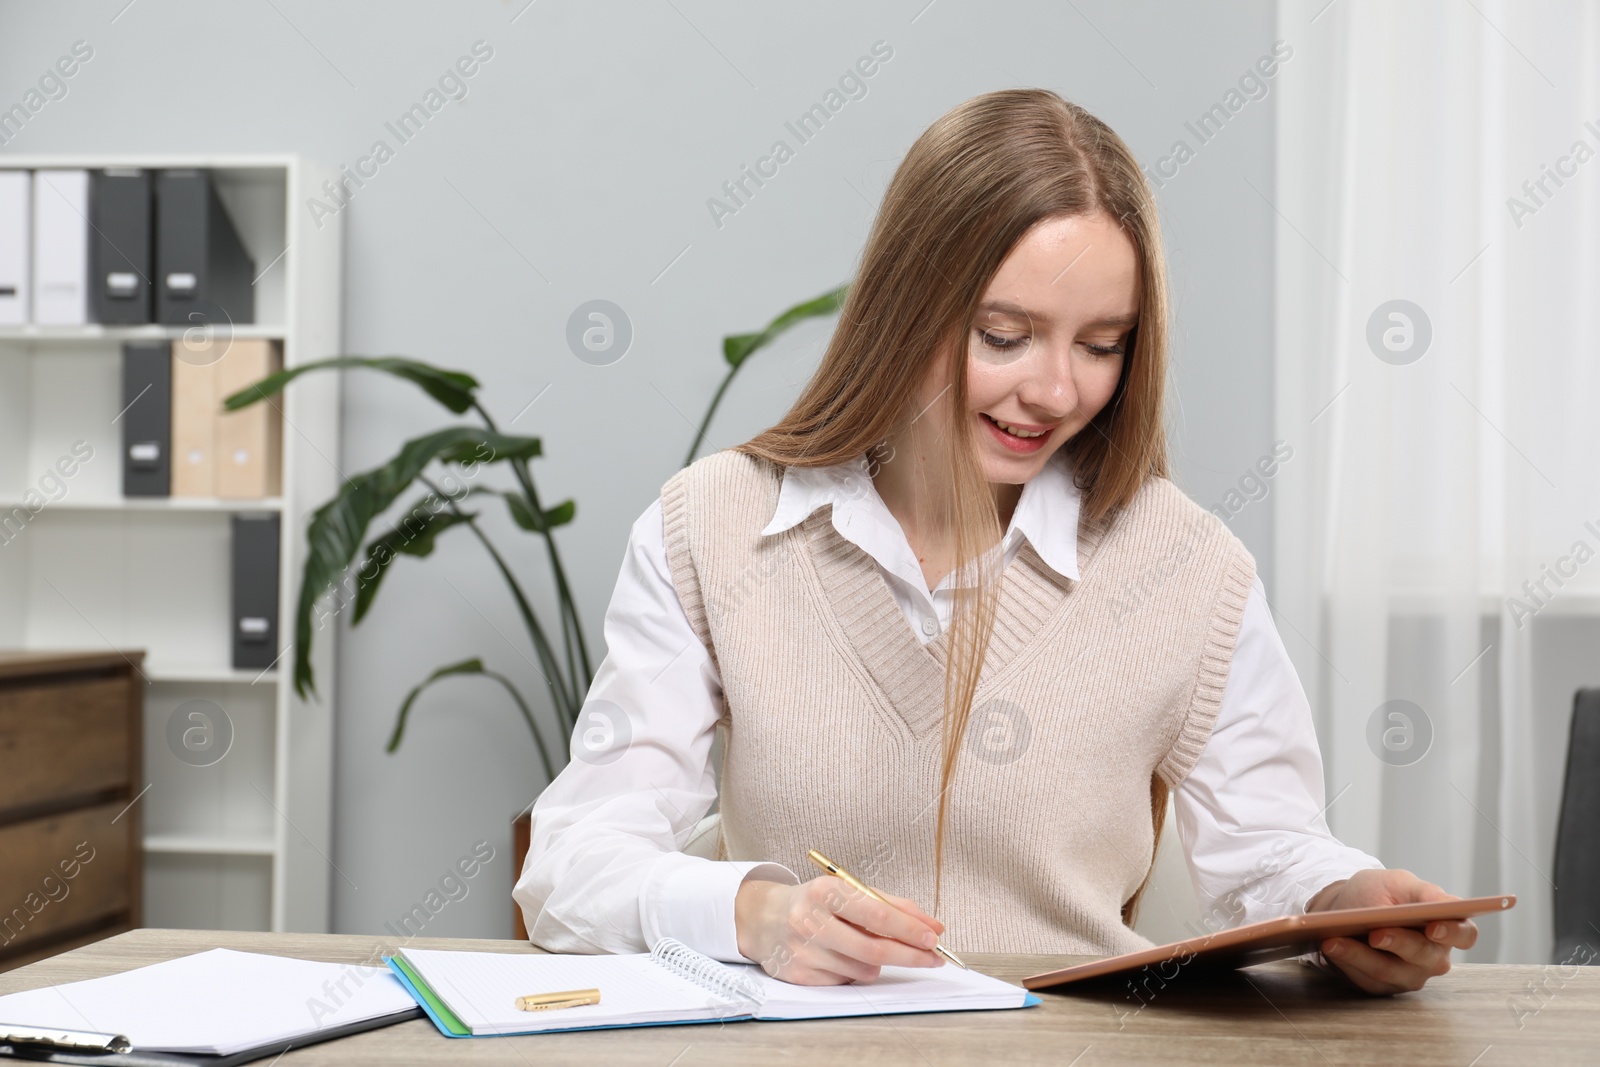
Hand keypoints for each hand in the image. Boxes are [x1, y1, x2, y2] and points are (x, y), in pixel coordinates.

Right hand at [734, 876, 945, 984]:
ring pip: (863, 969)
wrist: (764, 918)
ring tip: (869, 948)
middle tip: (933, 956)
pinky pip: (846, 980)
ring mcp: (804, 951)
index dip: (908, 928)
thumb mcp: (846, 890)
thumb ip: (889, 904)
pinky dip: (856, 971)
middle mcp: (811, 921)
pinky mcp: (800, 976)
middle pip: (873, 948)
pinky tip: (844, 957)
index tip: (932, 936)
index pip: (876, 913)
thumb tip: (930, 926)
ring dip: (879, 963)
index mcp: (825, 892)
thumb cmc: (815, 902)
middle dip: (910, 955)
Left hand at [1306, 868, 1477, 994]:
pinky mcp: (1382, 986)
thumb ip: (1425, 892)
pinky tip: (1331, 947)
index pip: (1465, 935)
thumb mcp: (1399, 883)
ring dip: (1360, 954)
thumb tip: (1447, 903)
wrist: (1346, 907)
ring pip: (1389, 971)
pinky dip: (1346, 961)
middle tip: (1376, 933)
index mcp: (1446, 928)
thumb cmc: (1379, 893)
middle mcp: (1432, 957)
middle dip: (1399, 943)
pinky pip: (1366, 979)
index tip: (1433, 926)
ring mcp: (1408, 975)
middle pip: (1424, 956)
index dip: (1452, 933)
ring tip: (1335, 939)